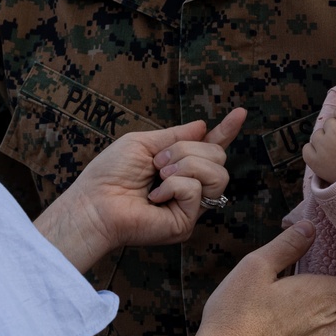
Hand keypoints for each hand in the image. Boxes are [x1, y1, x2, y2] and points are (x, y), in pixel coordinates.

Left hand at [36, 110, 245, 271]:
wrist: (94, 202)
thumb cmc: (109, 173)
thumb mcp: (143, 143)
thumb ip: (174, 136)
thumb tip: (203, 125)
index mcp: (178, 166)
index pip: (210, 147)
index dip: (227, 130)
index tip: (241, 112)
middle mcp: (189, 186)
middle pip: (218, 155)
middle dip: (188, 150)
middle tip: (158, 162)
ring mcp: (190, 206)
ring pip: (217, 173)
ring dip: (185, 165)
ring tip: (159, 176)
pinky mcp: (186, 223)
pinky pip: (197, 191)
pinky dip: (174, 186)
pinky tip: (155, 196)